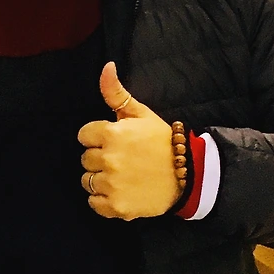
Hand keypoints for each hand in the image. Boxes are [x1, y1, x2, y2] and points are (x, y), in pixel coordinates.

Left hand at [77, 62, 178, 219]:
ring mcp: (112, 184)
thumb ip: (116, 93)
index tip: (115, 141)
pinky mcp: (116, 206)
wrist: (190, 174)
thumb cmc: (162, 141)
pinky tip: (120, 192)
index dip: (97, 137)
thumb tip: (106, 66)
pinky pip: (94, 204)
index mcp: (111, 133)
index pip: (84, 135)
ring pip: (87, 181)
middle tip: (123, 159)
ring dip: (100, 179)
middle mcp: (108, 158)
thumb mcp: (141, 113)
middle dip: (100, 158)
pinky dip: (103, 201)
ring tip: (122, 176)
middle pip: (85, 159)